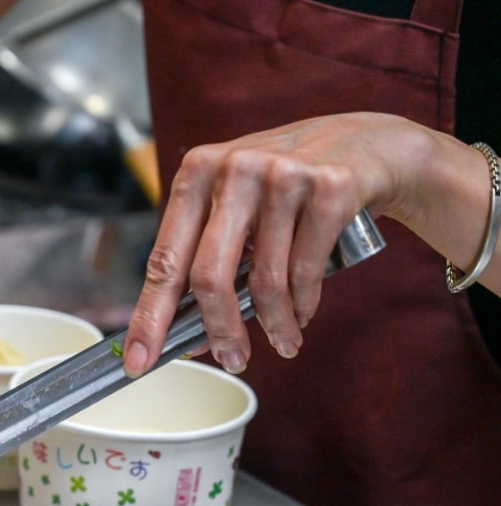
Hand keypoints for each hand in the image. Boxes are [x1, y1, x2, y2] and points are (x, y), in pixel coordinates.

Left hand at [121, 112, 449, 377]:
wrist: (368, 144)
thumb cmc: (286, 186)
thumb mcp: (237, 206)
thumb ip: (208, 257)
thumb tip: (189, 336)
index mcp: (196, 173)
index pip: (164, 259)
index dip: (149, 317)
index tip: (138, 361)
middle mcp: (233, 169)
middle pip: (209, 276)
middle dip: (219, 331)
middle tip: (232, 361)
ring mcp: (282, 175)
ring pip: (265, 280)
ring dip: (274, 324)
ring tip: (284, 341)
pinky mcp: (330, 187)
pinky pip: (307, 270)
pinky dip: (304, 304)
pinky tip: (304, 315)